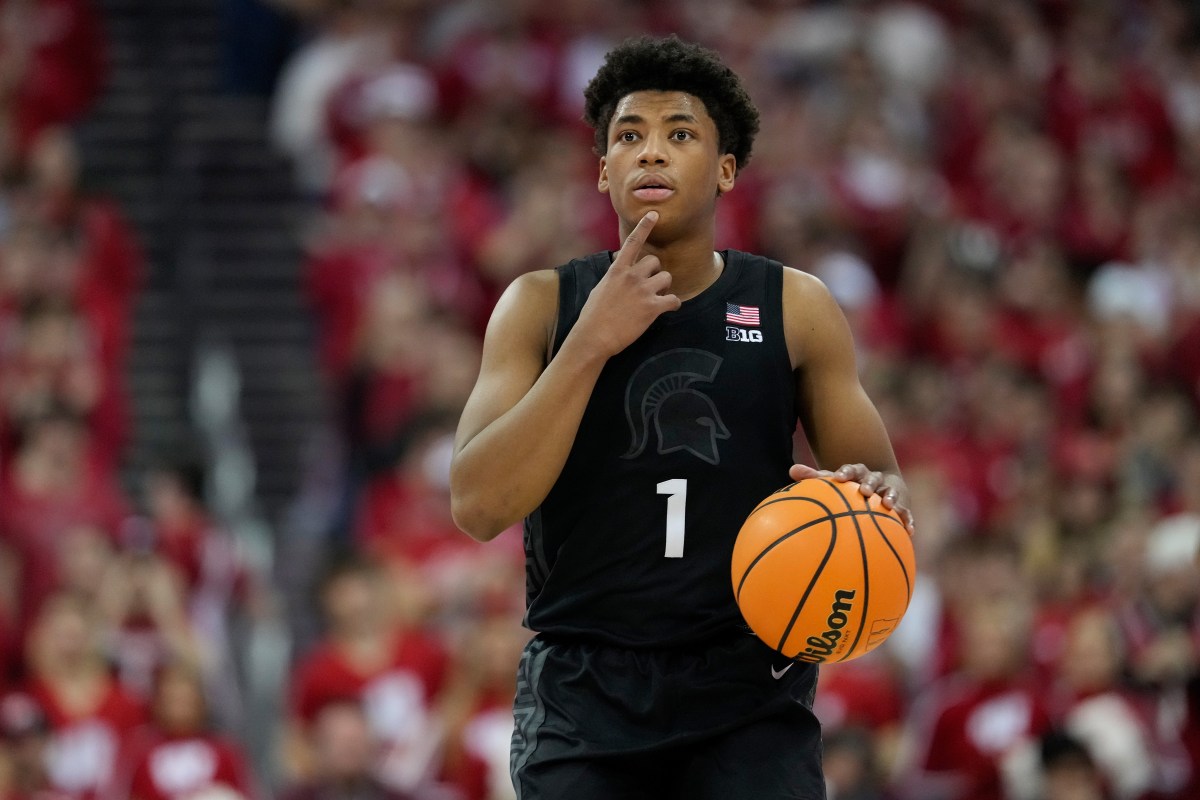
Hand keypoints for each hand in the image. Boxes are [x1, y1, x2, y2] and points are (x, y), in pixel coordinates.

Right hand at [572, 211, 680, 357]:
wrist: (594, 337)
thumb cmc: (593, 317)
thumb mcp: (600, 289)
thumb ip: (614, 278)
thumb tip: (620, 274)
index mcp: (617, 270)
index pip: (633, 242)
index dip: (645, 226)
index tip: (654, 214)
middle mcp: (631, 276)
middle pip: (655, 261)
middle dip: (655, 273)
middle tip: (651, 287)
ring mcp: (643, 291)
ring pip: (667, 278)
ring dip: (664, 288)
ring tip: (656, 299)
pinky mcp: (652, 307)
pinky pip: (674, 300)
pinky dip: (673, 304)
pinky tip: (667, 309)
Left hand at [790, 462, 914, 534]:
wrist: (879, 485)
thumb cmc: (848, 486)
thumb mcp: (832, 481)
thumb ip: (813, 477)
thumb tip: (792, 470)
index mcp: (858, 473)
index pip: (852, 469)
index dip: (846, 473)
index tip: (839, 478)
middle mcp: (875, 479)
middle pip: (874, 478)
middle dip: (870, 484)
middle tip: (866, 491)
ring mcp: (890, 491)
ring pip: (893, 492)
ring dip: (892, 498)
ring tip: (890, 506)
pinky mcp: (902, 504)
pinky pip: (906, 513)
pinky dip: (908, 520)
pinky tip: (909, 531)